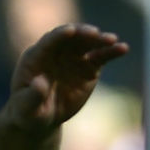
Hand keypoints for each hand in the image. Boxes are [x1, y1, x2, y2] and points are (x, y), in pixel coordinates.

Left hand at [3, 24, 128, 134]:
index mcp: (35, 57)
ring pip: (88, 43)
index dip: (59, 35)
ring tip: (112, 40)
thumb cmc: (27, 112)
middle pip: (71, 37)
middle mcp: (55, 53)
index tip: (71, 30)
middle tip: (95, 34)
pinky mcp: (88, 67)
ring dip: (100, 40)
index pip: (49, 41)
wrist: (41, 119)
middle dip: (82, 33)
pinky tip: (123, 49)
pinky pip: (101, 56)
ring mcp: (73, 58)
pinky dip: (111, 52)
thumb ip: (33, 95)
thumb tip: (40, 83)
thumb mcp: (26, 107)